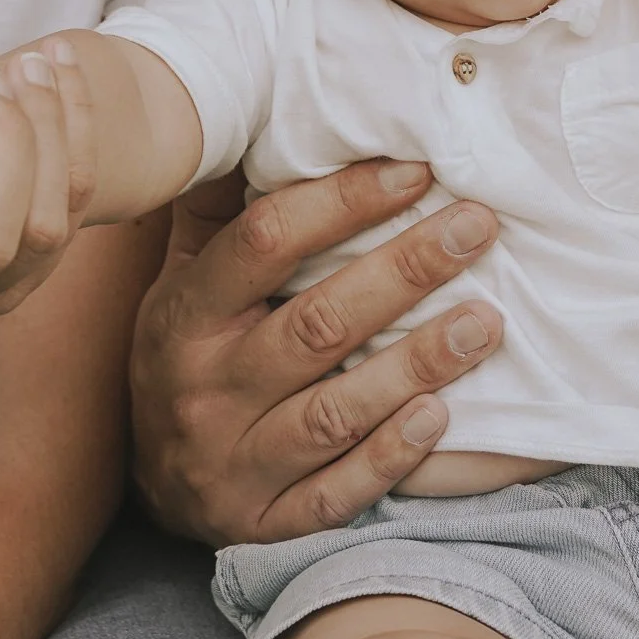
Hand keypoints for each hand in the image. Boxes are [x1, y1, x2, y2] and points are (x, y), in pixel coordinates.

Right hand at [130, 160, 501, 545]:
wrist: (151, 489)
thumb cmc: (186, 354)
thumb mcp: (182, 277)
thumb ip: (221, 208)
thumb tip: (261, 111)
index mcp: (182, 314)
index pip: (264, 243)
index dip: (342, 202)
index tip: (415, 170)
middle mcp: (204, 388)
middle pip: (316, 322)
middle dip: (405, 270)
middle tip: (476, 228)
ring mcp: (232, 463)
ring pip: (334, 411)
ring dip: (417, 363)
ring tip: (487, 321)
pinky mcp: (264, 527)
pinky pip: (336, 494)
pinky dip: (389, 456)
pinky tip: (442, 417)